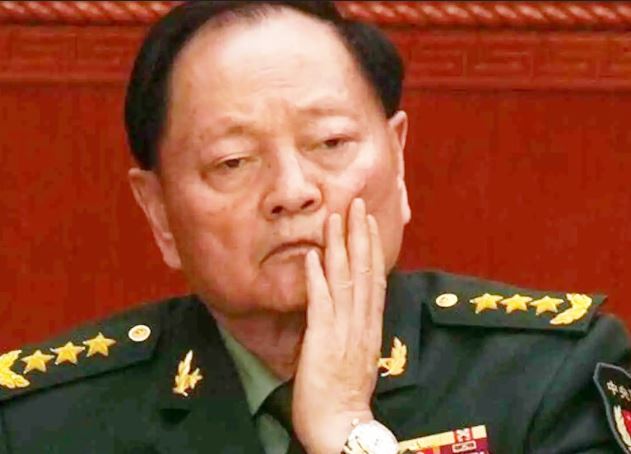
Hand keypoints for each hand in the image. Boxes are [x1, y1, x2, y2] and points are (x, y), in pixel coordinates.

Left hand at [293, 198, 386, 453]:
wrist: (340, 425)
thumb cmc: (344, 396)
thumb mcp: (357, 356)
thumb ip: (355, 330)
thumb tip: (352, 310)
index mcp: (369, 326)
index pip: (374, 278)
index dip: (371, 247)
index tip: (368, 221)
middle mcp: (361, 322)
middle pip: (363, 270)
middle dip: (359, 234)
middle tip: (356, 203)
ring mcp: (344, 329)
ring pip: (345, 279)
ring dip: (339, 245)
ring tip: (335, 217)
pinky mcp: (323, 339)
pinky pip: (322, 302)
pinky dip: (318, 276)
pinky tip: (313, 254)